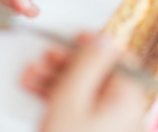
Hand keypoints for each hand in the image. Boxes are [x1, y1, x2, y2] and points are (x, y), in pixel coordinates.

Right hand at [22, 34, 147, 131]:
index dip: (93, 43)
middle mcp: (124, 112)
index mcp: (128, 97)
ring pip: (85, 93)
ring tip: (30, 76)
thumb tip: (103, 38)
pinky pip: (80, 111)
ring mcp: (110, 126)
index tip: (72, 35)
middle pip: (98, 75)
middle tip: (44, 57)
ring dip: (56, 80)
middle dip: (66, 63)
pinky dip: (58, 100)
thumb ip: (87, 64)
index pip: (117, 58)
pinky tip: (36, 94)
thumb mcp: (71, 99)